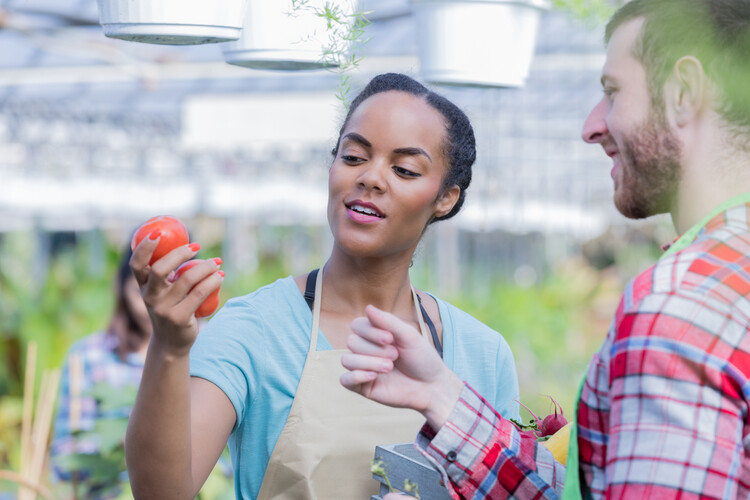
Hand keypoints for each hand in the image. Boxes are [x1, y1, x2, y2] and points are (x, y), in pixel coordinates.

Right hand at [130, 233, 222, 356]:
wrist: (171, 343)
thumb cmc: (170, 309)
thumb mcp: (163, 292)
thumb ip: (168, 273)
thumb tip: (188, 245)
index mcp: (143, 287)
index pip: (136, 264)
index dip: (144, 247)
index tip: (158, 233)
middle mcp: (150, 297)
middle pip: (160, 269)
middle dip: (180, 254)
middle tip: (196, 247)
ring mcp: (164, 309)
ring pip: (187, 279)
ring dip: (205, 267)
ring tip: (217, 263)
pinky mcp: (179, 318)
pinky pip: (200, 293)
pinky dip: (212, 281)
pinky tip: (220, 277)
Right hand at [340, 305, 463, 428]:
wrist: (432, 386)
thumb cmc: (422, 358)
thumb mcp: (409, 336)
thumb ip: (388, 322)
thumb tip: (368, 307)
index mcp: (375, 334)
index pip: (357, 325)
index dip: (370, 331)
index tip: (391, 338)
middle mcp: (365, 350)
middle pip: (352, 342)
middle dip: (374, 348)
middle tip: (396, 355)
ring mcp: (363, 368)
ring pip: (347, 360)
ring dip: (369, 362)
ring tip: (390, 367)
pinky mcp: (363, 387)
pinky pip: (345, 380)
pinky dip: (356, 376)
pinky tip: (374, 376)